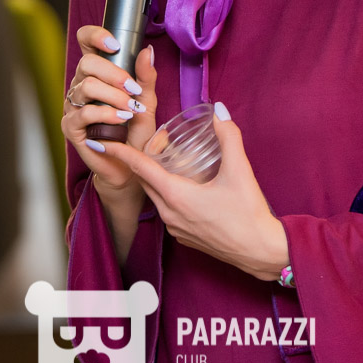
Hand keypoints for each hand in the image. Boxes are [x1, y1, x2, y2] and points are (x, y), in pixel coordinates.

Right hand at [62, 26, 157, 194]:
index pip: (85, 42)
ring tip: (130, 109)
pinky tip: (120, 120)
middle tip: (132, 89)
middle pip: (87, 62)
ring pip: (87, 86)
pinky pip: (85, 113)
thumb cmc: (135, 131)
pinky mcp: (70, 126)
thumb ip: (146, 77)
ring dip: (114, 96)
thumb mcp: (146, 101)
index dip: (95, 36)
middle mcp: (80, 85)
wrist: (129, 164)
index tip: (115, 45)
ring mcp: (73, 105)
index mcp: (96, 73)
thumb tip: (148, 51)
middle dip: (114, 74)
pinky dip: (106, 114)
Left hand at [100, 103, 288, 280]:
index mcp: (176, 196)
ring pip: (155, 196)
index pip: (140, 168)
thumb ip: (228, 136)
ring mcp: (176, 228)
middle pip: (144, 182)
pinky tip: (183, 185)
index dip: (120, 152)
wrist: (261, 252)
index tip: (101, 141)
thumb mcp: (240, 170)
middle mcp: (169, 214)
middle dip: (140, 160)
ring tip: (165, 160)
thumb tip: (218, 111)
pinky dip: (166, 194)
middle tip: (149, 141)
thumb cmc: (249, 214)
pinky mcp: (185, 237)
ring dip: (154, 178)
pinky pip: (166, 210)